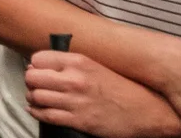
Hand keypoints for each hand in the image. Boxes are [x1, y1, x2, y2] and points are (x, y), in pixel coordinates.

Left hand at [26, 52, 180, 137]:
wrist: (149, 111)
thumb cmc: (124, 87)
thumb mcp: (98, 66)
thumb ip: (72, 63)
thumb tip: (45, 63)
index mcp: (78, 61)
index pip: (38, 59)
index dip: (36, 65)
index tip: (39, 70)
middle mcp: (73, 79)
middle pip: (32, 77)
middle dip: (31, 82)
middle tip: (36, 85)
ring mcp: (75, 101)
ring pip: (35, 96)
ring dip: (32, 98)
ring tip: (38, 98)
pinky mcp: (78, 120)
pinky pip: (45, 115)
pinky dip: (37, 112)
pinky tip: (38, 109)